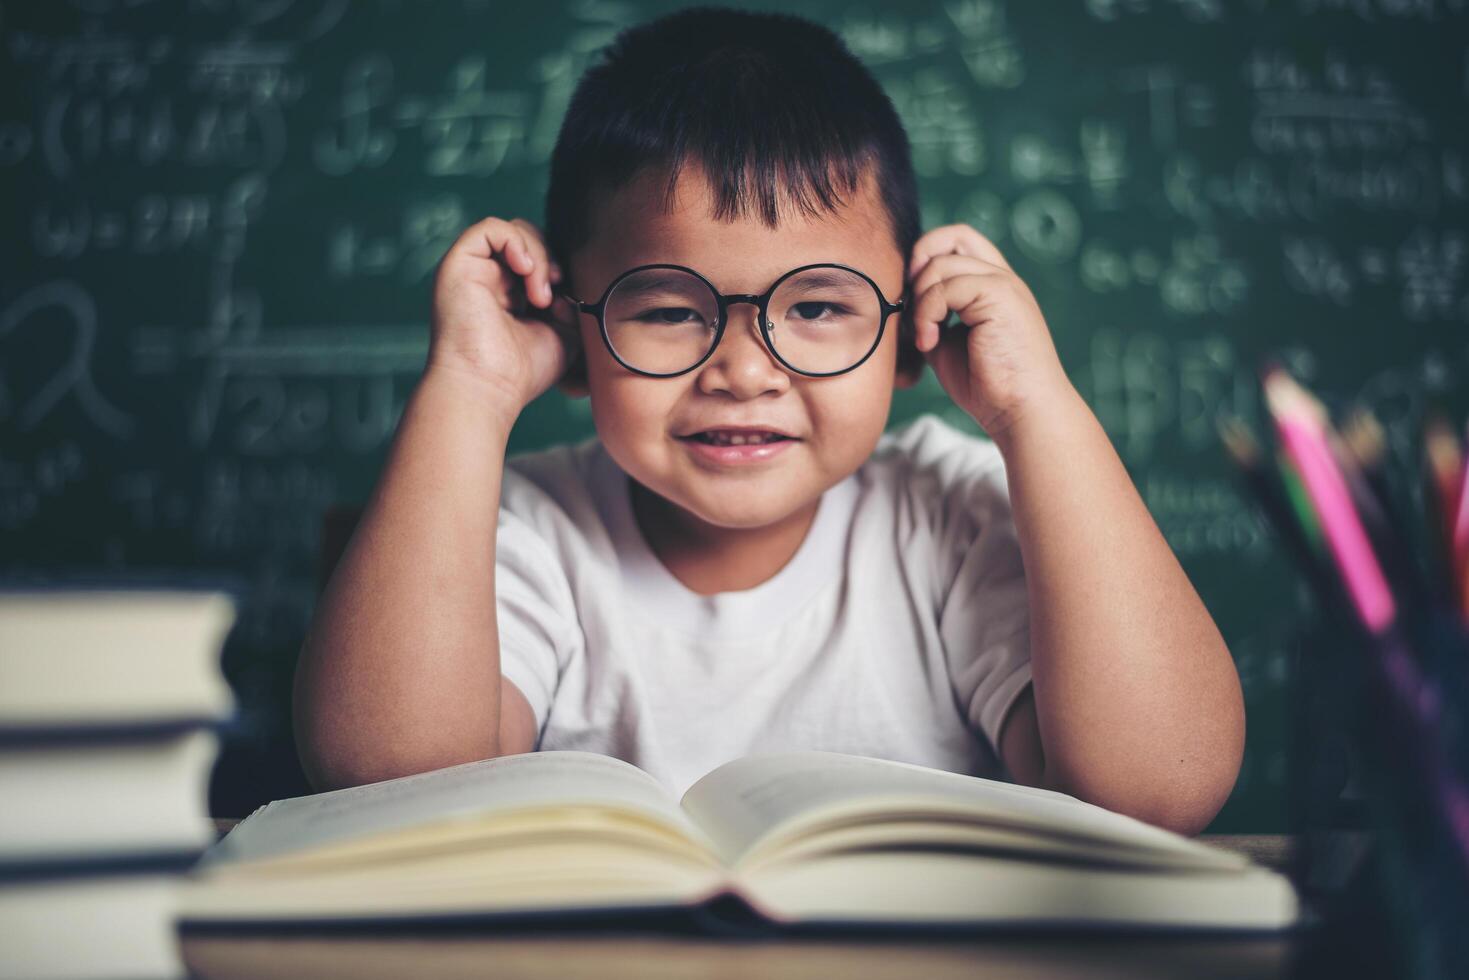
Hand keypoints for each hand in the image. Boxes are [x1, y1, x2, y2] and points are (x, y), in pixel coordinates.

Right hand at [428, 216, 580, 419]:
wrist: (489, 386)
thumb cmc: (523, 371)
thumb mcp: (564, 332)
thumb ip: (572, 302)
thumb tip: (571, 280)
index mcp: (511, 296)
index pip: (542, 259)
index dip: (560, 270)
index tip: (568, 300)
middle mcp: (490, 280)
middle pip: (530, 240)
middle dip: (551, 260)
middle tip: (556, 295)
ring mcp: (474, 270)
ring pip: (514, 231)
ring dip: (538, 256)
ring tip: (540, 295)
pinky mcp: (459, 263)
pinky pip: (490, 228)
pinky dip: (516, 242)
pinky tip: (526, 271)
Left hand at [907, 224, 1071, 439]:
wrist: (1022, 411)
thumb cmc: (986, 386)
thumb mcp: (946, 343)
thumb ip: (930, 316)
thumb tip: (900, 301)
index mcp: (992, 286)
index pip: (957, 241)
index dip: (926, 256)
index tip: (911, 297)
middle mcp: (1001, 278)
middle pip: (951, 236)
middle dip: (918, 264)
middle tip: (912, 308)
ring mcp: (1003, 283)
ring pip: (940, 264)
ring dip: (919, 301)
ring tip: (924, 338)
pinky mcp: (1000, 295)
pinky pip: (946, 286)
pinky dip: (927, 314)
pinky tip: (930, 343)